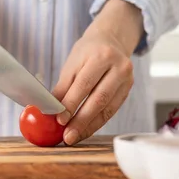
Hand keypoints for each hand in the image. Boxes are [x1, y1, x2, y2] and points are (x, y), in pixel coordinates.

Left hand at [52, 0, 143, 144]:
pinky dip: (97, 123)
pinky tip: (86, 130)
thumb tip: (51, 111)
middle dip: (81, 121)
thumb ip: (63, 88)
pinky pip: (111, 111)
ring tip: (74, 137)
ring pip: (107, 108)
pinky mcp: (128, 90)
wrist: (111, 41)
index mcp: (101, 56)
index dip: (71, 104)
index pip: (84, 84)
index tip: (59, 120)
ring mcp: (127, 79)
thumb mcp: (72, 64)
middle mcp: (119, 67)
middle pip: (98, 99)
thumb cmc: (87, 53)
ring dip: (89, 126)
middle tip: (67, 136)